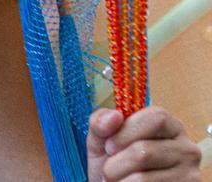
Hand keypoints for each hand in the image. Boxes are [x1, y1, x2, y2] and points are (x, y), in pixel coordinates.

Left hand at [87, 106, 202, 180]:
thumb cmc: (113, 163)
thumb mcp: (102, 139)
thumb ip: (101, 122)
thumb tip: (114, 116)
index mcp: (170, 126)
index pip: (157, 118)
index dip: (127, 131)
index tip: (109, 146)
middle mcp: (186, 149)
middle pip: (145, 151)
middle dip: (115, 163)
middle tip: (107, 170)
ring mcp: (189, 175)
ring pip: (143, 177)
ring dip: (118, 180)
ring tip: (115, 180)